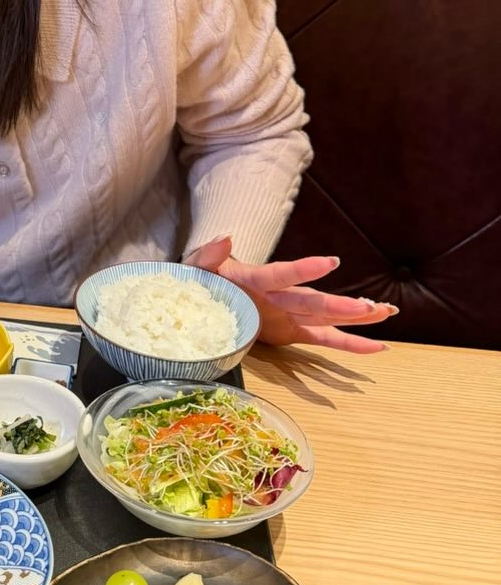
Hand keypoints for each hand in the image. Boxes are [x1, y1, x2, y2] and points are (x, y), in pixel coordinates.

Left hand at [184, 237, 396, 353]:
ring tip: (386, 313)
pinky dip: (350, 344)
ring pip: (328, 316)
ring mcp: (290, 314)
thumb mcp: (197, 266)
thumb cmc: (203, 279)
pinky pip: (325, 339)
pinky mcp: (293, 331)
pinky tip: (377, 347)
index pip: (283, 274)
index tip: (331, 262)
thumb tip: (224, 237)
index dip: (304, 269)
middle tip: (372, 306)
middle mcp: (280, 296)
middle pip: (314, 301)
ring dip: (356, 317)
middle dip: (341, 305)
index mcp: (257, 280)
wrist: (204, 295)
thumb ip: (208, 254)